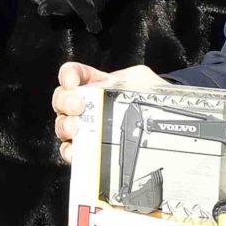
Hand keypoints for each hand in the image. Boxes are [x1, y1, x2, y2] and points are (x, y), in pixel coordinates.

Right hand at [50, 61, 166, 160]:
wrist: (163, 124)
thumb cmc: (151, 99)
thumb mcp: (143, 80)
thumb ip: (130, 78)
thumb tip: (120, 85)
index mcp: (97, 84)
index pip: (75, 73)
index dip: (69, 75)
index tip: (71, 81)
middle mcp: (87, 105)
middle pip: (63, 99)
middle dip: (65, 101)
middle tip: (77, 106)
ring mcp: (86, 127)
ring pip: (63, 124)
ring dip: (65, 125)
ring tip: (75, 128)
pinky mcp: (88, 149)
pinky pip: (71, 150)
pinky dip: (70, 151)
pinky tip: (76, 151)